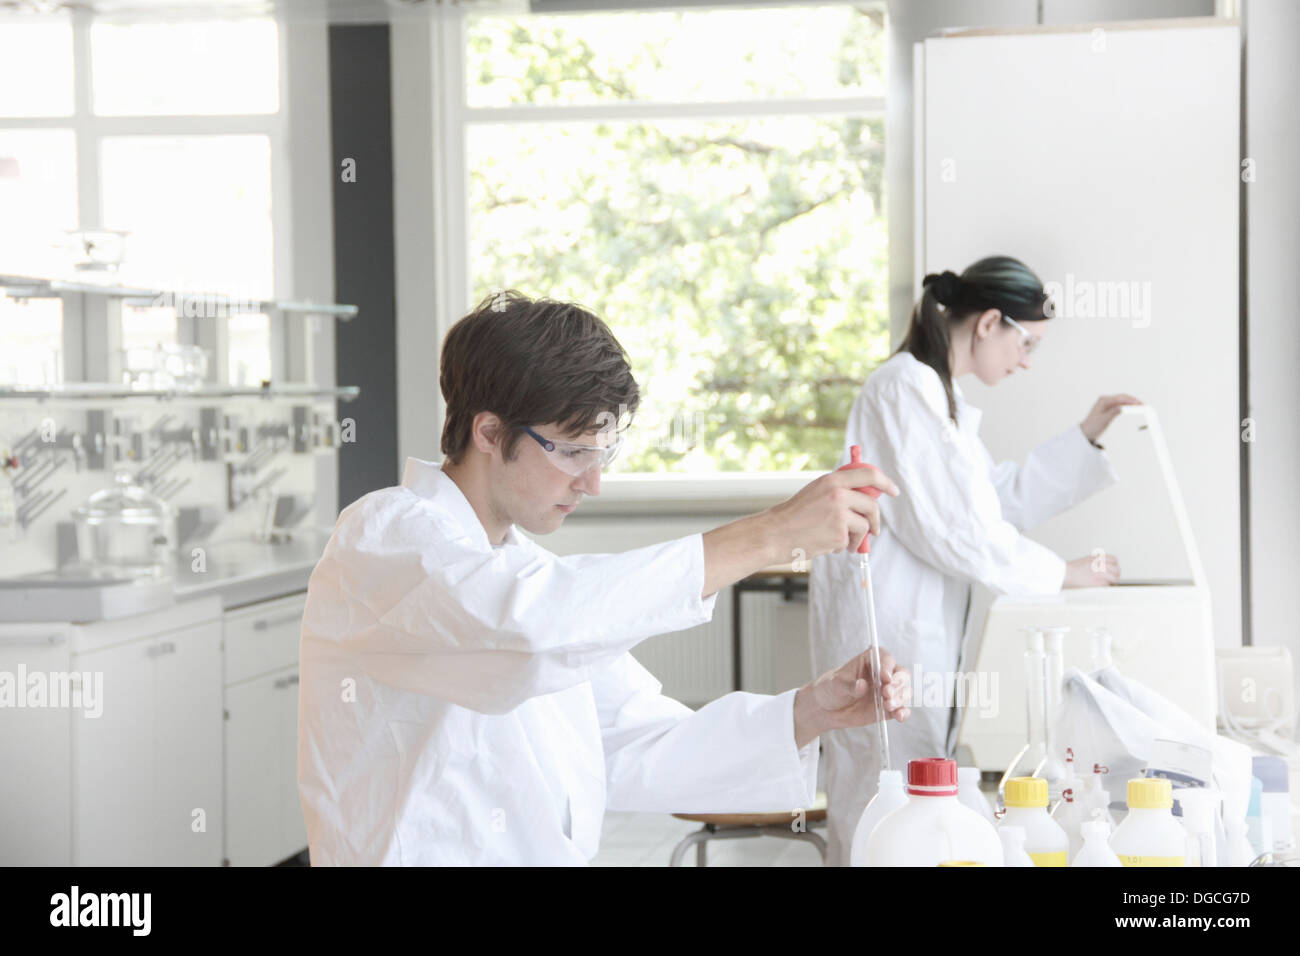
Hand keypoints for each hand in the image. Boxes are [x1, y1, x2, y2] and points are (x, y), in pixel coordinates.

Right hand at [764, 465, 899, 560]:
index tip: (893, 491)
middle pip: (872, 505)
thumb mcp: (816, 492)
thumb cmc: (794, 515)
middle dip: (875, 520)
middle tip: (874, 530)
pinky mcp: (839, 534)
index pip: (869, 475)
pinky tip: (830, 545)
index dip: (885, 482)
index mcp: (832, 480)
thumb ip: (840, 490)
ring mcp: (839, 515)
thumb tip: (866, 495)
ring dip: (860, 537)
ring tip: (847, 543)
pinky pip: (852, 540)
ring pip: (865, 525)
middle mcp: (838, 494)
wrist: (775, 534)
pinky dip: (846, 545)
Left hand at [793, 648, 910, 747]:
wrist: (826, 710)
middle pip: (901, 674)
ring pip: (904, 691)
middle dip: (897, 684)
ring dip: (900, 698)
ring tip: (888, 705)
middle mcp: (882, 674)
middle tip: (886, 693)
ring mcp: (887, 691)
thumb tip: (862, 685)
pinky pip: (901, 708)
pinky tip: (899, 716)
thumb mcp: (835, 685)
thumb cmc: (830, 689)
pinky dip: (903, 712)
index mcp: (869, 661)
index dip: (888, 666)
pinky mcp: (888, 708)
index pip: (885, 658)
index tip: (885, 677)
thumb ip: (849, 686)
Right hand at [1063, 554, 1118, 587]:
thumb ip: (1096, 562)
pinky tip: (1099, 587)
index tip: (1113, 570)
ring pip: (1114, 578)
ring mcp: (1101, 572)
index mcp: (1097, 557)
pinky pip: (1107, 585)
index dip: (1115, 566)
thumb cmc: (1071, 569)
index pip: (1114, 560)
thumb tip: (1105, 569)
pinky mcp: (1099, 582)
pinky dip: (1105, 587)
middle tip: (1112, 580)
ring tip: (1107, 585)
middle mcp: (1100, 563)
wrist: (1064, 574)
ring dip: (1112, 582)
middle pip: (1116, 569)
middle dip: (1115, 575)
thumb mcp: (1085, 560)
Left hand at [1080, 394, 1141, 442]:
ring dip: (1132, 402)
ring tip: (1142, 406)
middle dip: (1133, 400)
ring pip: (1123, 400)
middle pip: (1123, 397)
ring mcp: (1107, 402)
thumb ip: (1113, 412)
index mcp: (1103, 400)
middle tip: (1144, 405)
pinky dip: (1128, 405)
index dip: (1131, 400)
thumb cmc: (1093, 426)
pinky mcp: (1109, 407)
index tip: (1140, 404)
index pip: (1120, 398)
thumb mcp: (1104, 420)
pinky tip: (1134, 408)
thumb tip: (1123, 407)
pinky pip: (1121, 404)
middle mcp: (1105, 399)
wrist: (1086, 432)